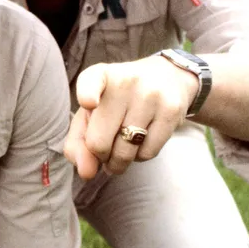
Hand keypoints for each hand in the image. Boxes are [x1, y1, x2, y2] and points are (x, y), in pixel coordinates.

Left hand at [64, 58, 198, 177]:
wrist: (167, 78)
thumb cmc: (118, 101)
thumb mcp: (92, 111)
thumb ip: (78, 141)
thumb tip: (86, 172)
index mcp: (99, 75)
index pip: (90, 83)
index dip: (87, 95)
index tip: (89, 103)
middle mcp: (125, 82)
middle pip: (99, 141)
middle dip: (99, 155)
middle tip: (104, 151)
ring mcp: (150, 96)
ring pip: (125, 152)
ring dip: (118, 162)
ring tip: (120, 149)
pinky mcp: (171, 112)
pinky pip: (147, 153)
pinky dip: (139, 157)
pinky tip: (139, 143)